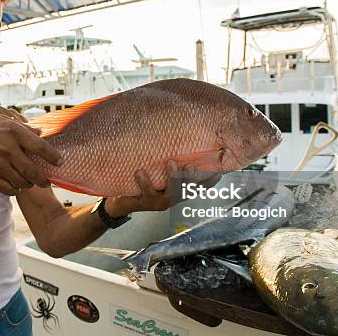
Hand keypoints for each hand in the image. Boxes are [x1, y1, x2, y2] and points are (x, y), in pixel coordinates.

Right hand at [0, 113, 61, 195]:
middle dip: (43, 179)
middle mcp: (8, 149)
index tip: (60, 161)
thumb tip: (40, 133)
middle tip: (47, 181)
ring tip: (30, 182)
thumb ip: (22, 128)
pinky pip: (8, 189)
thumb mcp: (1, 120)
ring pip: (22, 182)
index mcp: (13, 132)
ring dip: (29, 184)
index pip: (41, 147)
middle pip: (34, 171)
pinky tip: (16, 186)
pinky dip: (15, 190)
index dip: (53, 157)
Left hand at [105, 161, 222, 216]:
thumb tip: (177, 135)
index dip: (210, 179)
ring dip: (174, 178)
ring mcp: (160, 201)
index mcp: (178, 188)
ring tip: (171, 163)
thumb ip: (168, 159)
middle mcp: (173, 196)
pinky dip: (145, 182)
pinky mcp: (147, 203)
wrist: (118, 201)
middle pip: (189, 189)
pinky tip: (140, 172)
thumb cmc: (140, 181)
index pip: (199, 184)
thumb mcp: (157, 170)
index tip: (219, 169)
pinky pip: (149, 194)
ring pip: (172, 193)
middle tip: (193, 165)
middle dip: (193, 178)